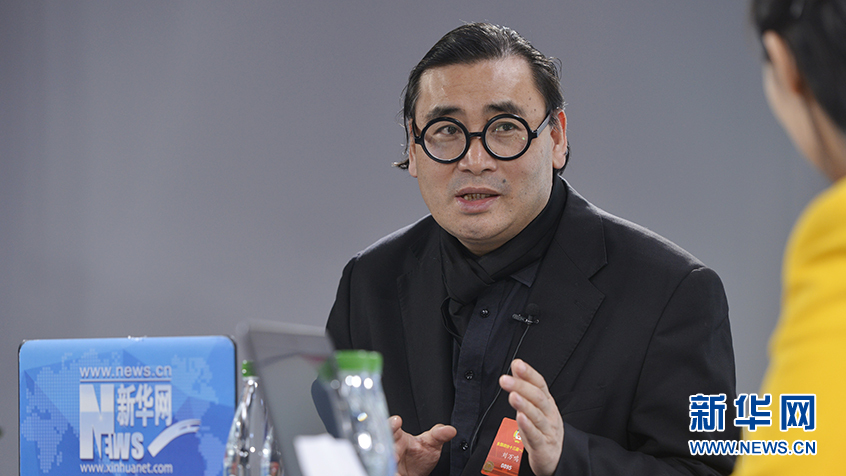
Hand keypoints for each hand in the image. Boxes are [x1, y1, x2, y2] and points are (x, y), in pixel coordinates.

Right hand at [390, 415, 455, 475]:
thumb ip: (439, 435)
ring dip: (387, 463)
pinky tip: (397, 474)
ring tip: (394, 463)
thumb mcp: (432, 444)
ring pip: (382, 460)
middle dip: (388, 447)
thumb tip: (451, 430)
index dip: (392, 423)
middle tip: (394, 453)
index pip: (392, 426)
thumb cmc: (422, 457)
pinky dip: (389, 472)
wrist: (416, 474)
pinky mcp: (387, 471)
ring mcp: (387, 462)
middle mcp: (390, 448)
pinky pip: (385, 471)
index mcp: (398, 436)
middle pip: (384, 444)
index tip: (397, 420)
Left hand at [499, 359, 563, 475]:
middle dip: (521, 387)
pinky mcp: (543, 446)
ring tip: (512, 396)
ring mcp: (548, 430)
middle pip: (537, 397)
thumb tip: (516, 365)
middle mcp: (549, 413)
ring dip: (524, 405)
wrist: (555, 456)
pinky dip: (528, 426)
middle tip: (505, 380)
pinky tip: (520, 418)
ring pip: (536, 415)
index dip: (529, 373)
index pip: (539, 384)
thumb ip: (525, 385)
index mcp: (547, 402)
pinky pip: (535, 435)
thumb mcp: (534, 405)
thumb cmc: (542, 428)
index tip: (517, 364)